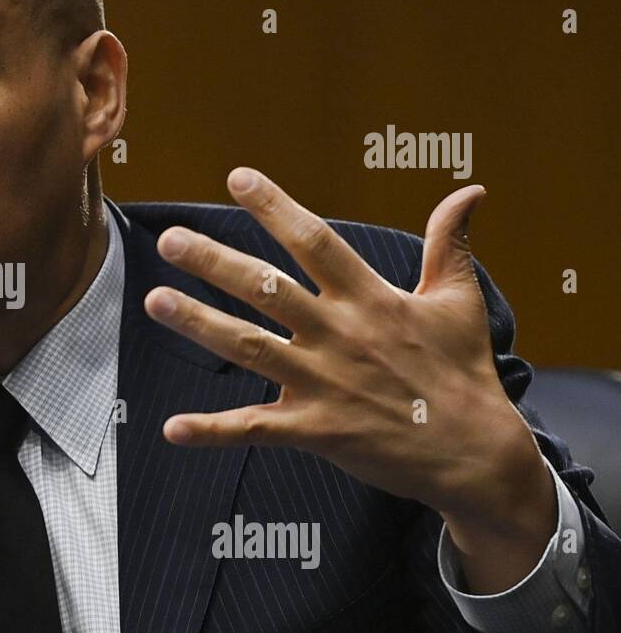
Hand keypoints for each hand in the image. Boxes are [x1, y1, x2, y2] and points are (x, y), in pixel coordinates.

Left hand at [145, 168, 553, 588]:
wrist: (477, 455)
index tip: (237, 177)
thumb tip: (470, 190)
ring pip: (250, 347)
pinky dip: (212, 430)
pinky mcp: (317, 430)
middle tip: (168, 239)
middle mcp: (340, 335)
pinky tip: (171, 428)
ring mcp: (325, 383)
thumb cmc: (463, 373)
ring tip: (154, 302)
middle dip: (214, 262)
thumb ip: (450, 244)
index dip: (275, 207)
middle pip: (266, 288)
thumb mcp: (460, 301)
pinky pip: (255, 429)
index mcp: (371, 299)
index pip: (314, 241)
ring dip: (199, 324)